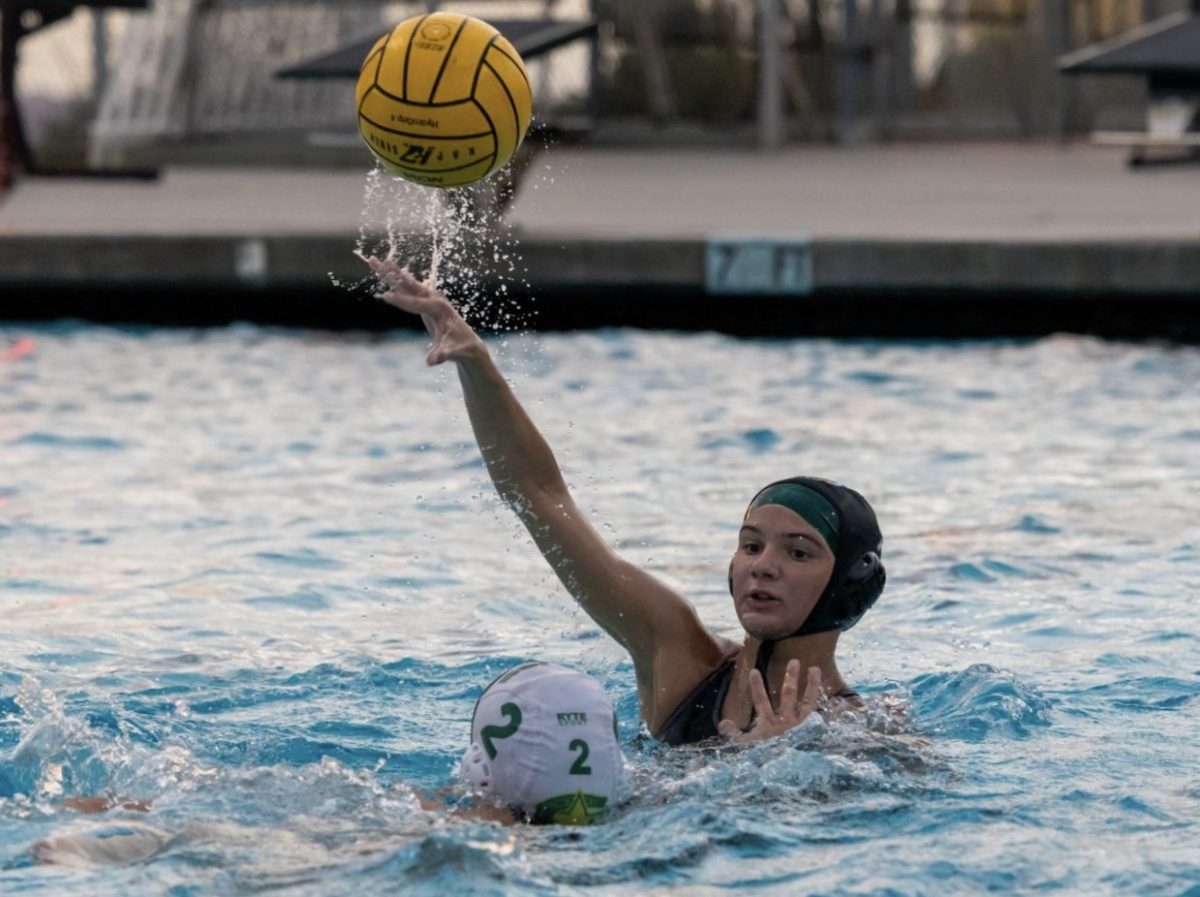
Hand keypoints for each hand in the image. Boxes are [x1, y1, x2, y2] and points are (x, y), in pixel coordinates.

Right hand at [364, 255, 481, 364]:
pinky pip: (407, 288)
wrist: (468, 344)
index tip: (384, 296)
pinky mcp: (425, 301)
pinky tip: (385, 272)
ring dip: (390, 272)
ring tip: (375, 260)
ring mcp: (430, 298)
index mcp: (438, 309)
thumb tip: (432, 361)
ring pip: (406, 282)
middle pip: (408, 284)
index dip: (401, 301)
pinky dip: (395, 280)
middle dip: (391, 273)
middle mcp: (434, 298)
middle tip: (375, 260)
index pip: (415, 303)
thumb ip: (443, 354)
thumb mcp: (451, 352)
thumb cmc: (459, 348)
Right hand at [718, 661, 823, 743]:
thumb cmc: (763, 750)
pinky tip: (823, 683)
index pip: (762, 703)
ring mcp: (800, 724)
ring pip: (807, 702)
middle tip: (795, 661)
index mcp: (769, 725)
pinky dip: (821, 698)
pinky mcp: (808, 725)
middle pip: (789, 697)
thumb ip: (734, 734)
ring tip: (814, 669)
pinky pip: (816, 709)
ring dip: (811, 685)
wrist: (784, 769)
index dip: (757, 688)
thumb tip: (723, 724)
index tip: (754, 671)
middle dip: (791, 678)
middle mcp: (787, 723)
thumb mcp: (747, 744)